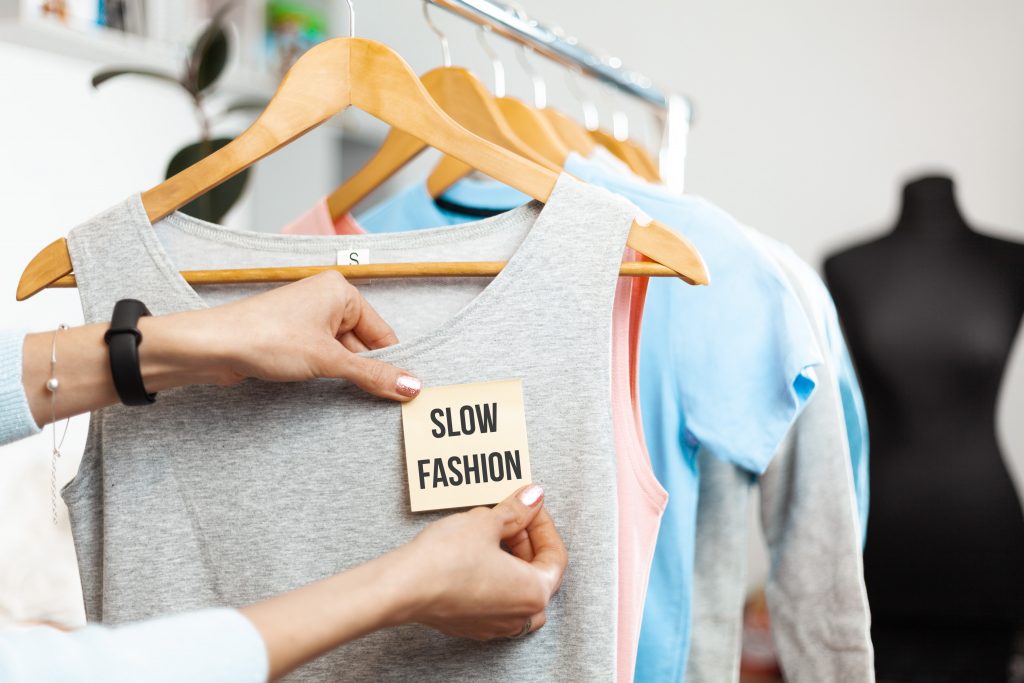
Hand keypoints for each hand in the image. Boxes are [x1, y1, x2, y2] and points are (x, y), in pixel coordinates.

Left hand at [162, 271, 420, 400]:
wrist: (212, 346)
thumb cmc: (267, 338)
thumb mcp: (329, 360)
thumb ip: (373, 374)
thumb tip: (412, 386)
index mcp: (341, 291)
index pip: (382, 333)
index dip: (390, 363)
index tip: (402, 392)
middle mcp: (326, 299)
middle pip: (363, 344)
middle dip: (366, 371)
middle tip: (379, 401)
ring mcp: (306, 318)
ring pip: (341, 352)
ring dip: (344, 374)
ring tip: (347, 395)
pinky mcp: (290, 337)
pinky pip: (321, 356)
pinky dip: (325, 373)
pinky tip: (324, 389)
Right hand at [396, 485, 567, 639]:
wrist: (404, 587)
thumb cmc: (447, 558)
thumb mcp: (487, 522)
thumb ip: (517, 511)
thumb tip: (533, 498)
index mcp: (534, 593)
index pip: (555, 556)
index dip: (543, 524)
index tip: (529, 506)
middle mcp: (519, 616)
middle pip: (538, 573)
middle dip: (527, 540)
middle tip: (511, 515)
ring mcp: (494, 626)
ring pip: (518, 589)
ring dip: (512, 560)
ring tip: (494, 533)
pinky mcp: (471, 625)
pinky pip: (496, 600)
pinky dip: (495, 576)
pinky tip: (477, 553)